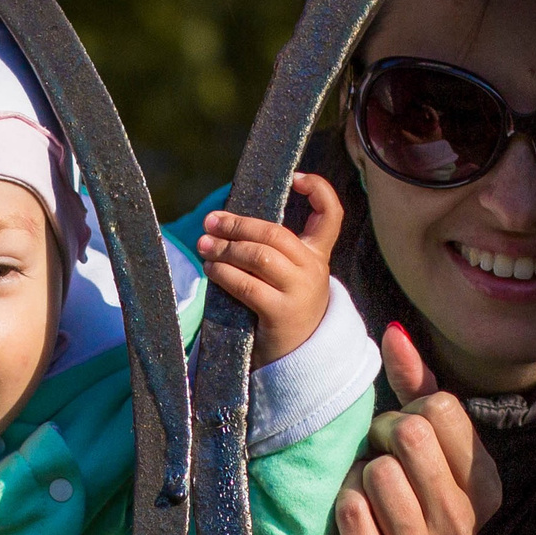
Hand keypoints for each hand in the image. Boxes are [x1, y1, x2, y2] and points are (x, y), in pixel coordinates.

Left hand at [196, 171, 344, 365]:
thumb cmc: (285, 309)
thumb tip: (227, 222)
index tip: (296, 178)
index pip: (331, 214)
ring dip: (226, 248)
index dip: (319, 190)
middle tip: (211, 221)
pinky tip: (211, 269)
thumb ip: (273, 250)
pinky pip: (247, 285)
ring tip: (204, 245)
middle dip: (239, 224)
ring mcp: (299, 291)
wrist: (299, 356)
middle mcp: (312, 269)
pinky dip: (224, 274)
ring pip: (259, 256)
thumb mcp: (290, 276)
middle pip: (276, 233)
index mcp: (317, 254)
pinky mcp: (280, 313)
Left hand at [329, 321, 500, 534]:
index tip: (400, 445)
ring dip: (356, 482)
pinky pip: (350, 511)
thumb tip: (394, 330)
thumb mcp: (419, 459)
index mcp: (487, 487)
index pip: (443, 407)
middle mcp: (467, 524)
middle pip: (410, 434)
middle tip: (376, 470)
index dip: (406, 415)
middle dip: (379, 442)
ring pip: (377, 472)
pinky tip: (351, 532)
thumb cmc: (396, 519)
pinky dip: (340, 512)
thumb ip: (413, 392)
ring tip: (365, 506)